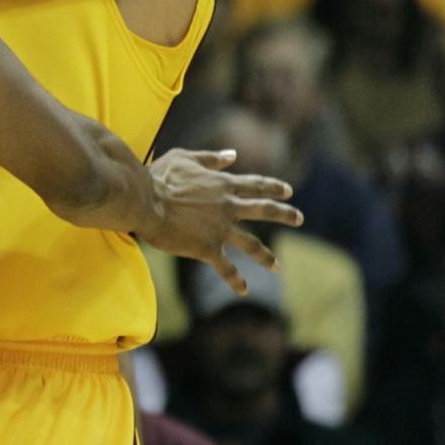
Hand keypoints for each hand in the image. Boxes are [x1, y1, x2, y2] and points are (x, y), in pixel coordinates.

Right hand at [135, 148, 301, 293]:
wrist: (144, 200)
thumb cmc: (158, 177)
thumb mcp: (184, 158)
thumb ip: (210, 158)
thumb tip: (232, 155)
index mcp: (222, 184)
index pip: (255, 185)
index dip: (273, 187)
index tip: (288, 191)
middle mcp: (228, 207)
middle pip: (264, 210)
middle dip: (285, 214)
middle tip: (299, 218)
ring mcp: (220, 229)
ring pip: (252, 244)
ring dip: (266, 256)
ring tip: (276, 266)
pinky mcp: (207, 249)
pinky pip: (226, 268)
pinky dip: (235, 280)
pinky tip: (243, 290)